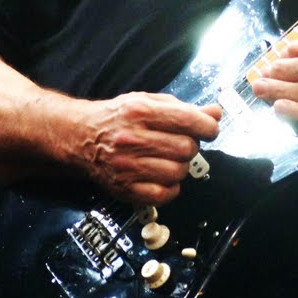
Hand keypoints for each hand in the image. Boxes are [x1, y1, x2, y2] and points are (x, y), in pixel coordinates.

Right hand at [71, 91, 221, 205]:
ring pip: (178, 172)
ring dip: (181, 167)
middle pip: (186, 148)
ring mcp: (127, 165)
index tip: (209, 129)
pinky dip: (171, 188)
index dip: (208, 126)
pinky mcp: (125, 188)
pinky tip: (163, 177)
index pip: (188, 120)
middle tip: (181, 144)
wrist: (82, 137)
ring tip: (169, 159)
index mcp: (140, 111)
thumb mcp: (149, 102)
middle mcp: (132, 138)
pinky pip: (163, 195)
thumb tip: (215, 113)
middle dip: (191, 146)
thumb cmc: (119, 118)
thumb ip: (183, 108)